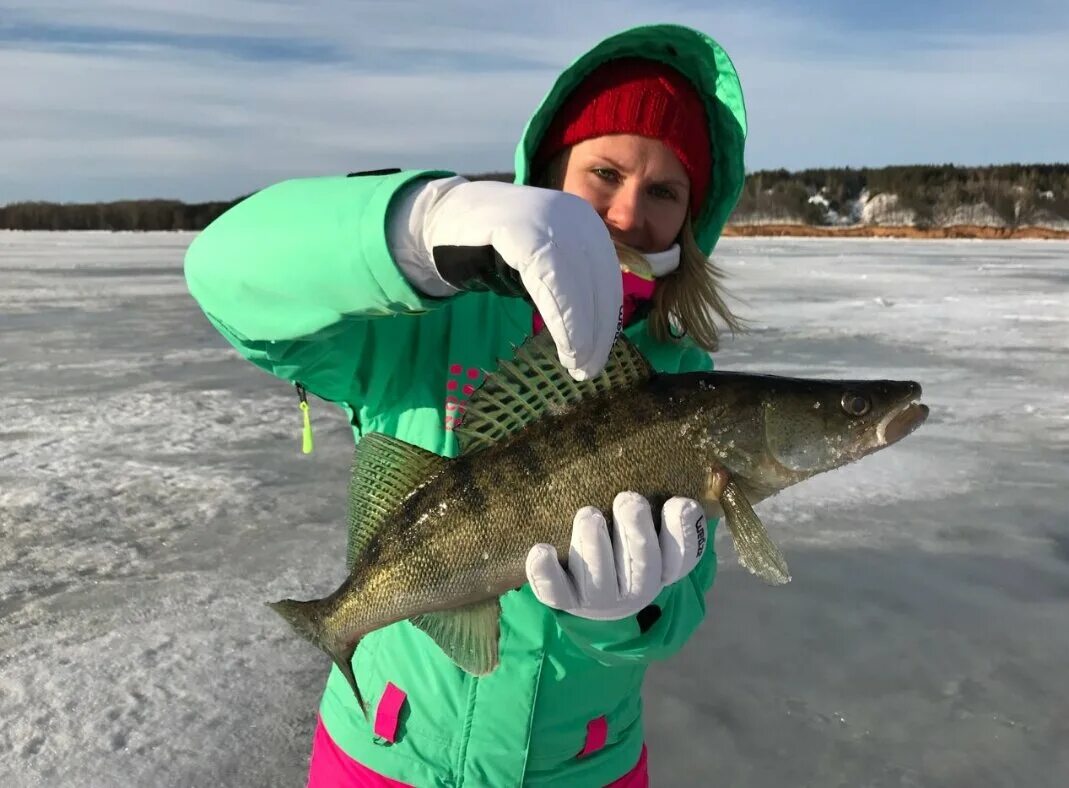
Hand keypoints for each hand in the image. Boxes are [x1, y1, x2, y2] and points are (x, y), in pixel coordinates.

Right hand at [388, 176, 622, 380]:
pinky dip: (562, 319)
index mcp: (584, 223)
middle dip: (598, 331)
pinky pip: (551, 282)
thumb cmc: (495, 251)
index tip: (601, 356)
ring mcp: (547, 219)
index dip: (608, 320)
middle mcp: (573, 216)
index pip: (606, 277)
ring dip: (581, 331)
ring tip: (576, 365)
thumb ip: (571, 286)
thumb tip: (599, 333)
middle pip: (598, 282)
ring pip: (578, 284)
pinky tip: (565, 346)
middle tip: (589, 370)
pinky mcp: (521, 231)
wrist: (443, 219)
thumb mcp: (543, 266)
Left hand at [525, 492, 708, 620]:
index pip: (682, 556)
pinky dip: (546, 573)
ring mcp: (598, 597)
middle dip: (635, 533)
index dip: (683, 532)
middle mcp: (636, 587)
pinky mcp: (564, 599)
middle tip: (628, 500)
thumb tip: (680, 478)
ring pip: (599, 577)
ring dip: (595, 546)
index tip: (680, 503)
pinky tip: (541, 550)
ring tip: (589, 516)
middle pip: (642, 565)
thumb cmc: (627, 543)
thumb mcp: (651, 525)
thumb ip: (664, 506)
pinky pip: (555, 592)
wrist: (595, 592)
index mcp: (663, 568)